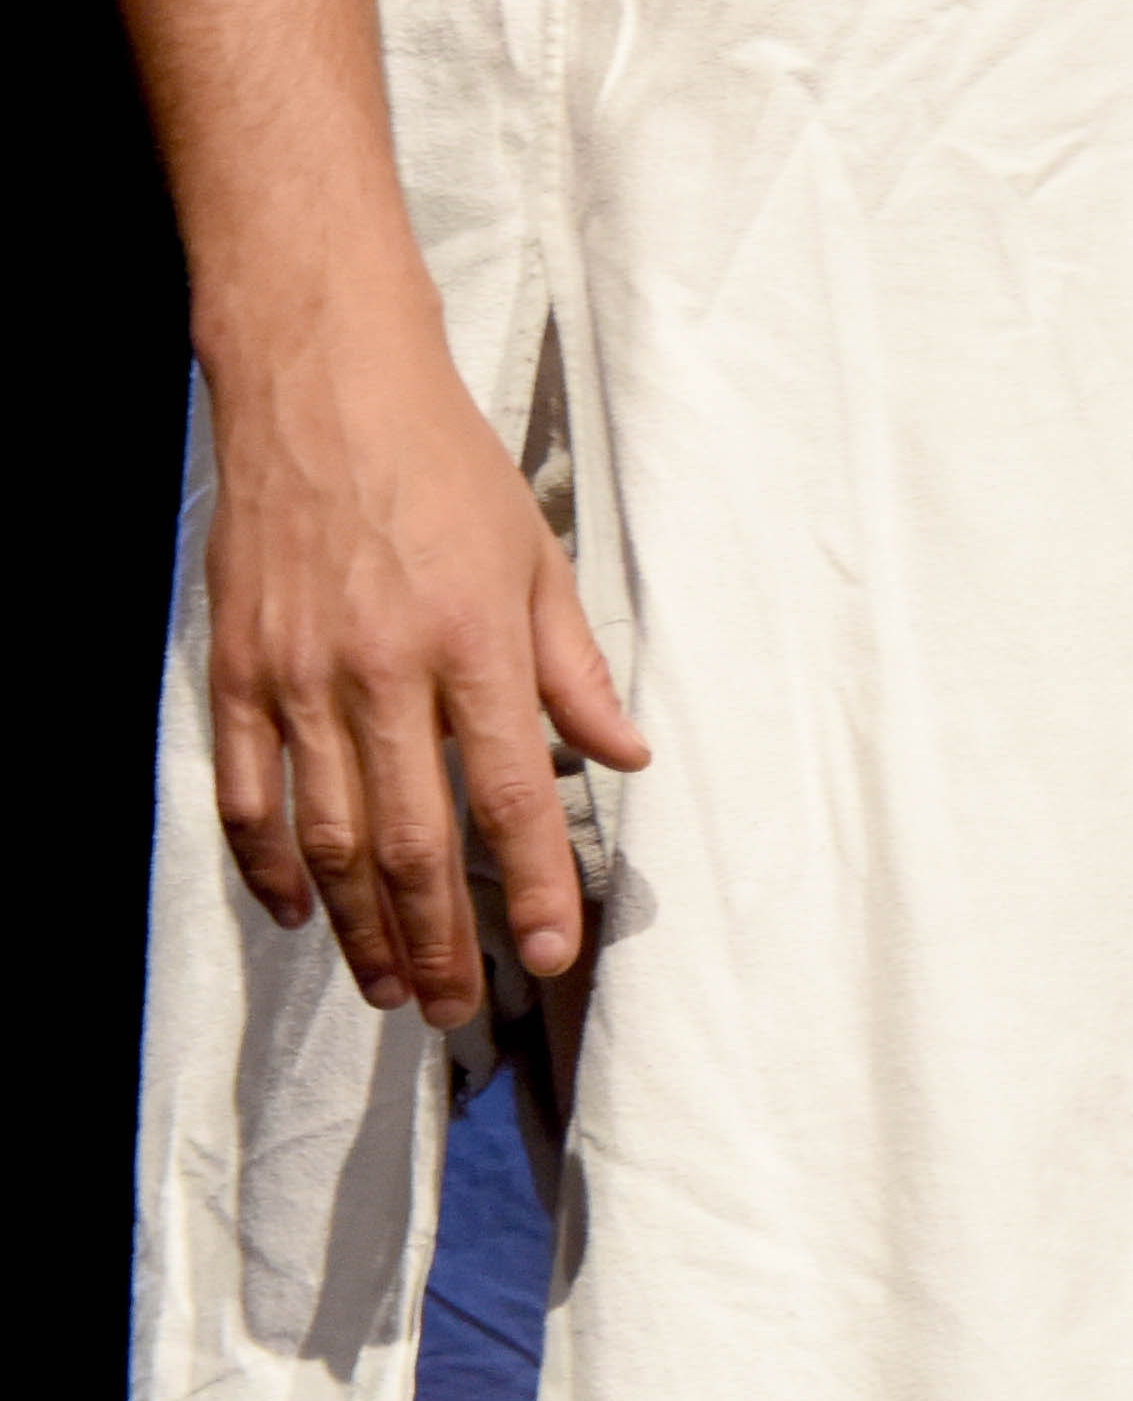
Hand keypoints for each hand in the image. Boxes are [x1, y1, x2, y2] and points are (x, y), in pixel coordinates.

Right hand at [198, 295, 647, 1020]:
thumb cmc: (444, 469)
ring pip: (330, 837)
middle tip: (462, 1007)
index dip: (531, 886)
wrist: (324, 393)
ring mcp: (299, 679)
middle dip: (443, 937)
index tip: (551, 953)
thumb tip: (626, 755)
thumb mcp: (537, 557)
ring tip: (392, 986)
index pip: (515, 794)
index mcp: (474, 643)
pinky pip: (248, 795)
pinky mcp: (237, 674)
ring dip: (361, 924)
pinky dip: (270, 866)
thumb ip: (574, 669)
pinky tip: (299, 914)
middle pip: (414, 840)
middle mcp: (384, 673)